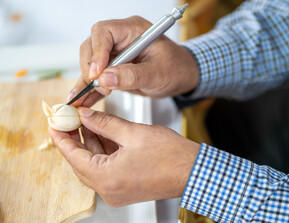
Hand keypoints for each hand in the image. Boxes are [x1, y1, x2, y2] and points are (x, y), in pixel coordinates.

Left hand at [49, 108, 199, 205]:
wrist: (193, 171)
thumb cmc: (170, 156)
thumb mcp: (132, 133)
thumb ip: (105, 123)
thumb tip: (86, 116)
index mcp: (106, 178)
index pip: (72, 155)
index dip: (61, 136)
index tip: (54, 122)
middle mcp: (108, 190)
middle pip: (81, 161)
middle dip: (76, 138)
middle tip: (72, 119)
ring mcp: (116, 191)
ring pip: (93, 164)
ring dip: (90, 143)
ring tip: (88, 121)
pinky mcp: (125, 188)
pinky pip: (105, 169)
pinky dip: (103, 151)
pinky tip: (103, 133)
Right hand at [67, 16, 198, 106]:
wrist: (182, 77)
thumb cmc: (176, 68)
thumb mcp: (157, 73)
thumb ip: (132, 75)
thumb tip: (104, 78)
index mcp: (134, 30)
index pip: (104, 32)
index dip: (97, 52)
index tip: (96, 73)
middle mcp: (122, 39)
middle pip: (92, 47)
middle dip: (90, 68)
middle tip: (97, 86)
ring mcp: (116, 53)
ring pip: (91, 63)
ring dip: (85, 81)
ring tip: (80, 99)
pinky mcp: (115, 68)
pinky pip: (98, 77)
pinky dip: (91, 89)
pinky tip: (84, 100)